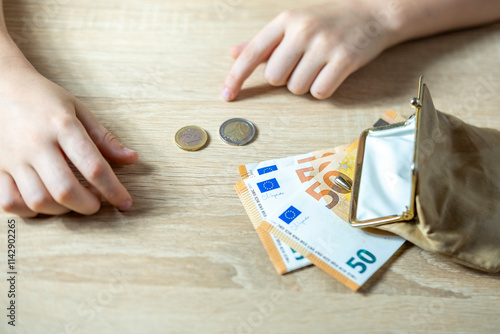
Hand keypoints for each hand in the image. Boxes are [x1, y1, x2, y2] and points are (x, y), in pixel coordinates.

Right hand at [0, 58, 137, 216]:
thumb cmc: (43, 98)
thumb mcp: (78, 110)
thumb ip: (104, 138)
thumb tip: (131, 159)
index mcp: (62, 126)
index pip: (93, 166)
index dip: (113, 190)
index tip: (125, 202)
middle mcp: (36, 143)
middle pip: (65, 189)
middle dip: (88, 205)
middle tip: (97, 202)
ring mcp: (12, 157)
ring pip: (38, 200)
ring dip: (62, 210)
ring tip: (73, 200)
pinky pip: (9, 202)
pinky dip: (30, 210)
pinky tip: (45, 202)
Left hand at [222, 1, 399, 100]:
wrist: (375, 13)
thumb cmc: (329, 21)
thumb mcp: (293, 23)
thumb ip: (263, 42)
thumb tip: (233, 53)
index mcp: (285, 21)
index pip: (252, 53)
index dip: (236, 77)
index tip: (227, 96)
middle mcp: (302, 30)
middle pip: (275, 78)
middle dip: (285, 79)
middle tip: (302, 64)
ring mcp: (324, 45)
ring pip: (296, 88)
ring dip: (305, 85)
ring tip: (320, 66)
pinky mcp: (345, 60)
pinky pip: (320, 93)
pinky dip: (323, 90)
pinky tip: (332, 73)